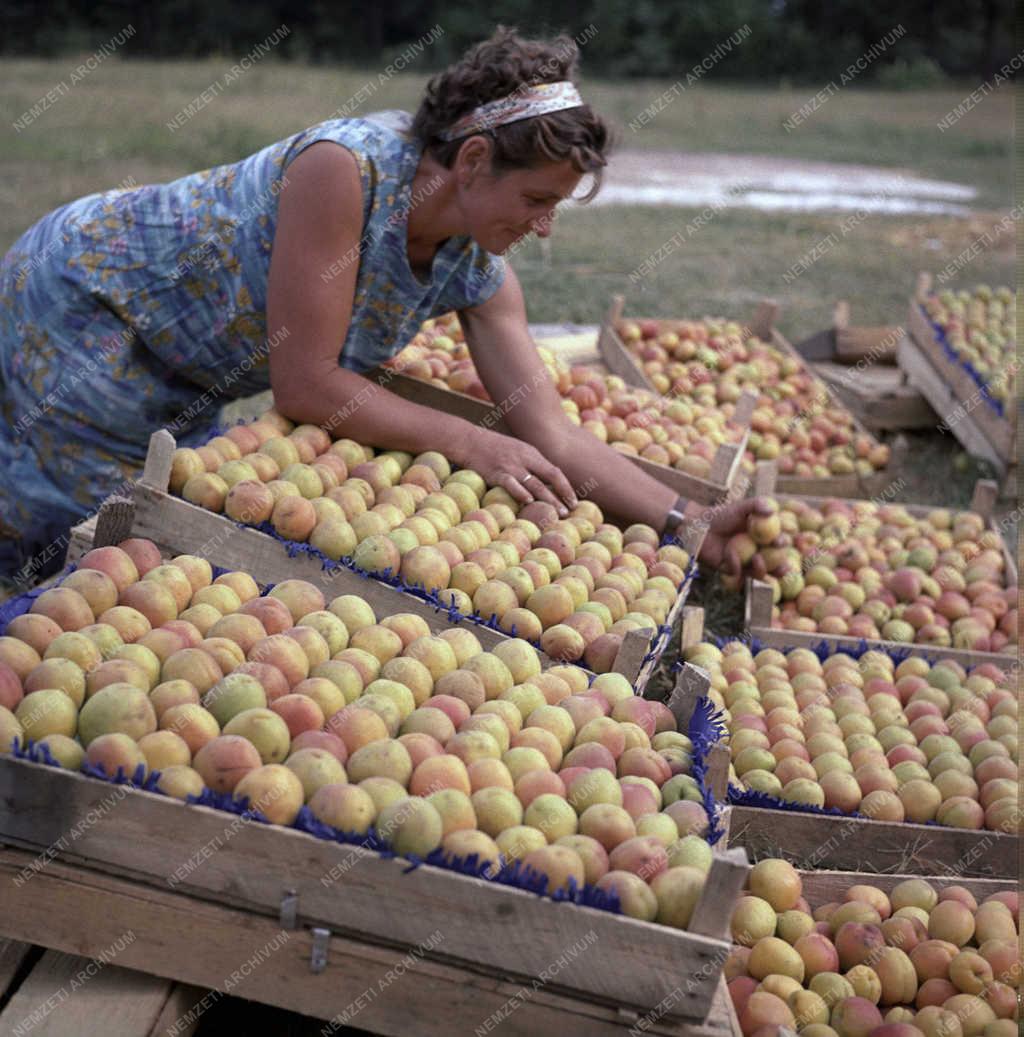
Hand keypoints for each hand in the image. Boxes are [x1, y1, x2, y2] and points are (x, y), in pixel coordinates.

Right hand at [455, 428, 577, 515]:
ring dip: (548, 500)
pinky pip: (511, 484)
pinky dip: (521, 493)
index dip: (566, 487)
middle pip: (549, 478)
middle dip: (561, 496)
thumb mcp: (517, 450)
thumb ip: (531, 463)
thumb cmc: (493, 448)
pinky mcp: (496, 473)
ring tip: (557, 513)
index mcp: (531, 453)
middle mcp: (524, 459)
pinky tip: (528, 502)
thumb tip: (546, 481)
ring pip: (534, 484)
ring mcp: (510, 466)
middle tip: (569, 511)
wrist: (469, 440)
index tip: (573, 501)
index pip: (555, 471)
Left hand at [696, 496, 775, 577]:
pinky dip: (735, 563)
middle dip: (781, 566)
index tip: (780, 541)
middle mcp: (758, 553)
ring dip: (762, 569)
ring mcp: (745, 563)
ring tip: (758, 558)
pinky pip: (737, 572)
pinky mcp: (731, 571)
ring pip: (759, 573)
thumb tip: (773, 510)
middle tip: (782, 564)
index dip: (783, 544)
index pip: (779, 544)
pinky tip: (729, 552)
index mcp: (764, 538)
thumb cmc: (722, 515)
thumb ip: (757, 504)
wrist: (699, 525)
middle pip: (775, 564)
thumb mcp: (741, 507)